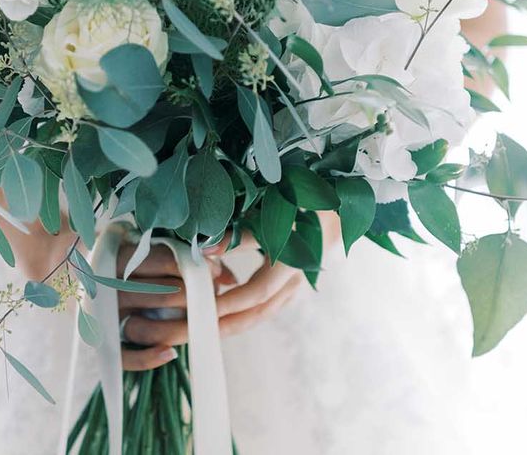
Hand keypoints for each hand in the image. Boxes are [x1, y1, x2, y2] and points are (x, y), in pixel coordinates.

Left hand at [115, 211, 339, 368]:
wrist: (337, 193)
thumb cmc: (301, 194)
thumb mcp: (271, 208)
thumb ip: (240, 232)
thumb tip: (205, 250)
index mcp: (294, 259)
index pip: (256, 292)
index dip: (227, 303)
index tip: (198, 309)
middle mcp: (298, 275)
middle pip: (258, 311)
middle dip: (223, 325)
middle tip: (189, 334)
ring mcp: (299, 278)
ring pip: (264, 310)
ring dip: (233, 322)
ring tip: (200, 329)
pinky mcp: (295, 275)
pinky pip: (269, 301)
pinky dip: (245, 309)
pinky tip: (224, 311)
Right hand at [115, 242, 236, 370]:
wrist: (82, 278)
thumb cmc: (130, 264)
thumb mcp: (151, 250)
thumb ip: (190, 260)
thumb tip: (229, 279)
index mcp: (118, 259)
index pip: (161, 260)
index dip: (192, 266)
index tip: (213, 271)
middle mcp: (108, 289)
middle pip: (160, 295)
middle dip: (193, 298)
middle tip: (213, 299)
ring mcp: (104, 319)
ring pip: (145, 328)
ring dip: (179, 328)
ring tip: (200, 324)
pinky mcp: (103, 345)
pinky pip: (126, 357)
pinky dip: (148, 358)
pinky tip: (171, 353)